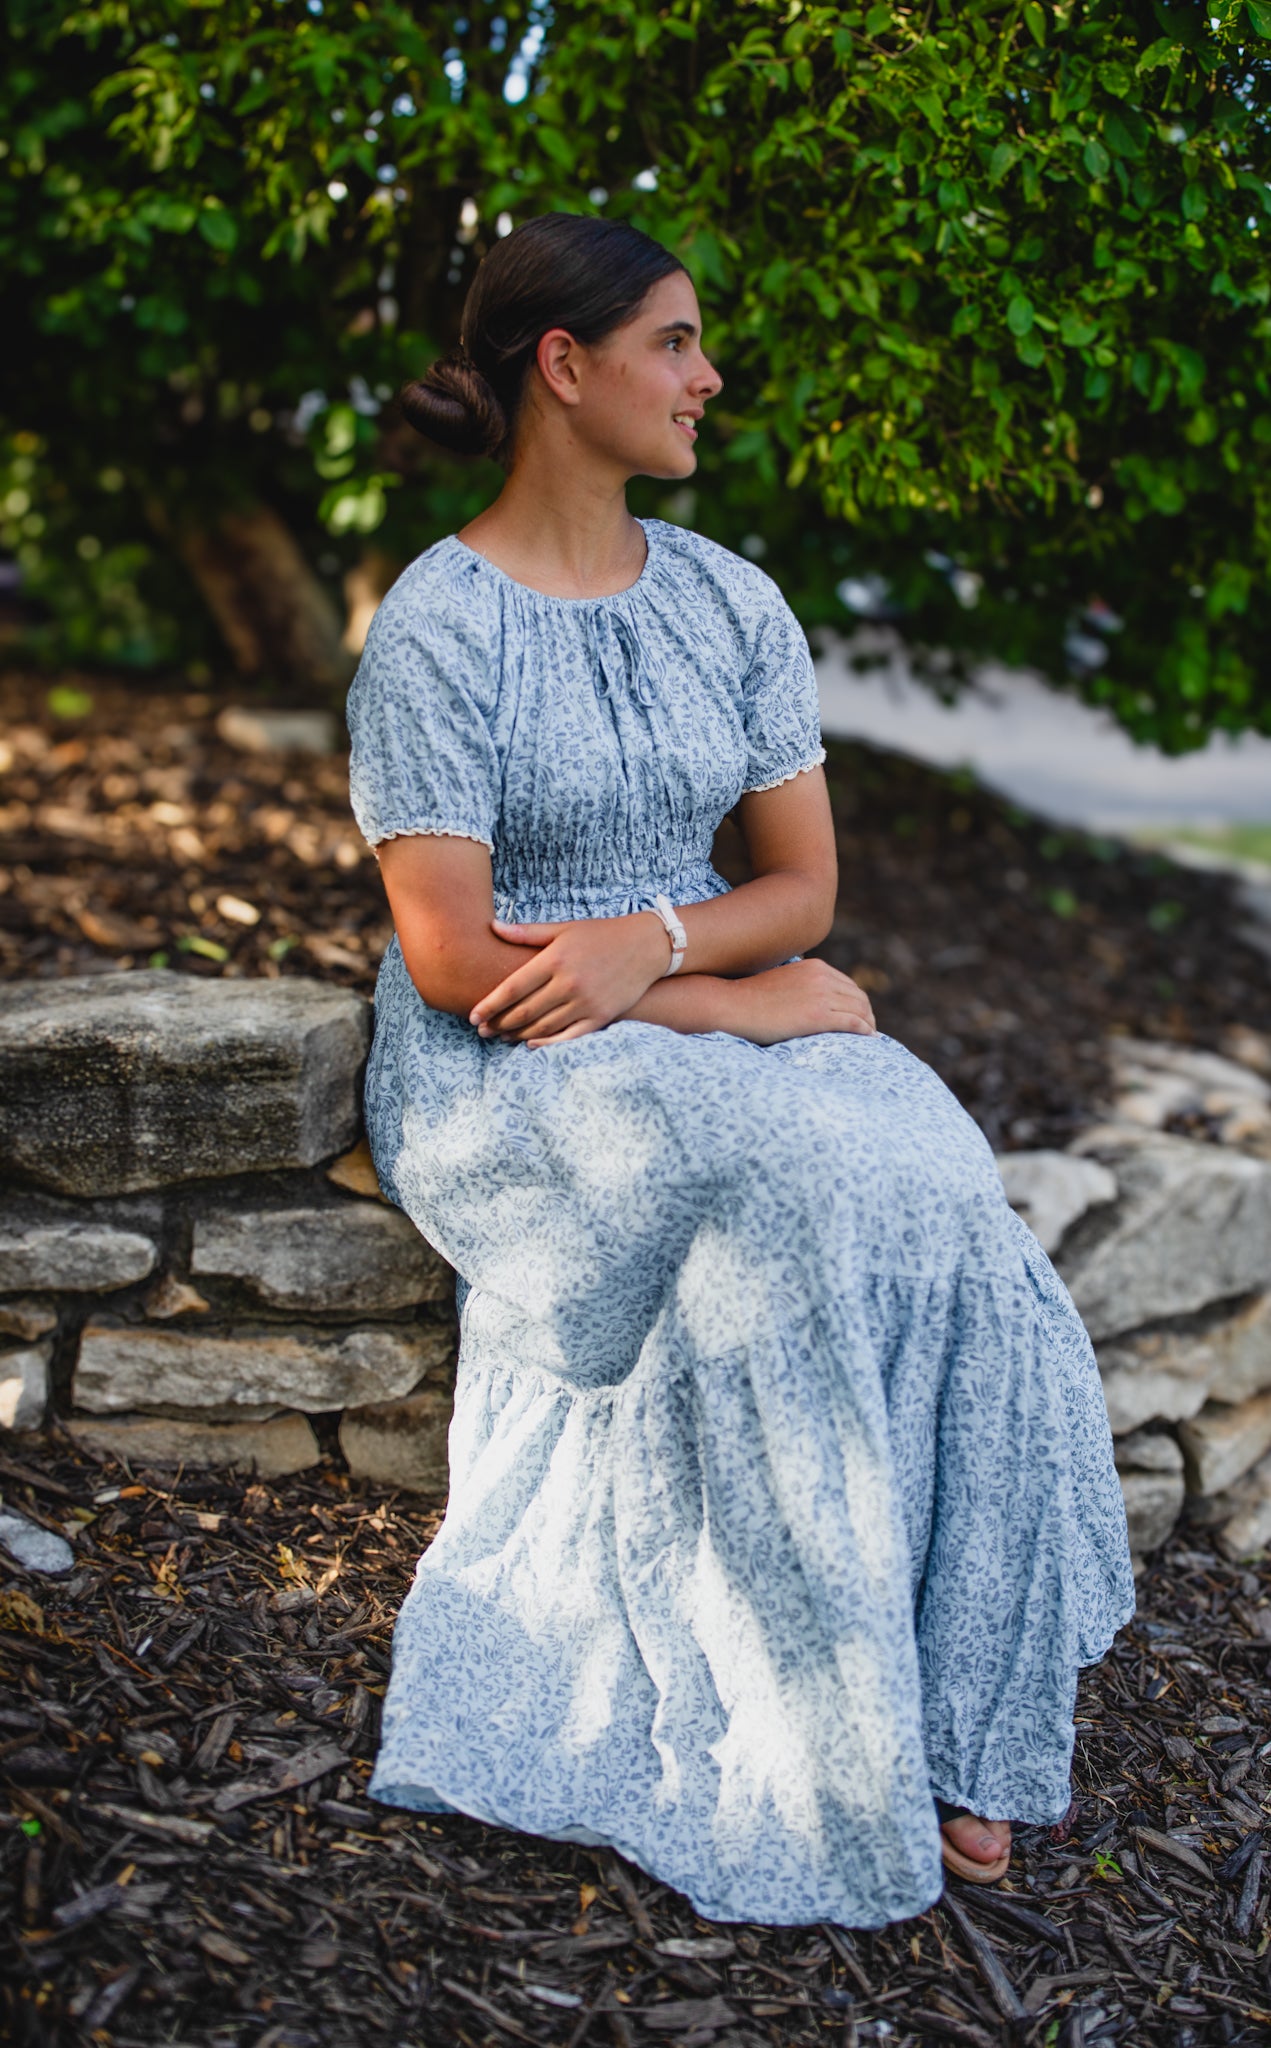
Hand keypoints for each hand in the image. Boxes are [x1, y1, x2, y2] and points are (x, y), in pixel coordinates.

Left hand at [471, 912, 671, 1045]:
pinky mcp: (601, 1017)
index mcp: (555, 959)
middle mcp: (568, 983)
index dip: (489, 1004)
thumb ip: (527, 934)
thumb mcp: (564, 928)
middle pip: (523, 1011)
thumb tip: (492, 927)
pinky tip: (531, 1044)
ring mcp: (586, 1002)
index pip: (512, 987)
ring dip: (517, 1035)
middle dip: (499, 1023)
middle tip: (481, 1031)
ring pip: (542, 1026)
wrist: (647, 946)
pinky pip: (568, 1037)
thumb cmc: (601, 934)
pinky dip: (547, 1043)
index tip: (472, 1015)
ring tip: (501, 1038)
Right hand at [720, 958, 875, 1044]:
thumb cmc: (750, 1000)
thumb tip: (806, 1003)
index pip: (848, 985)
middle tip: (868, 1031)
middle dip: (867, 1014)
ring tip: (869, 1038)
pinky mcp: (817, 1015)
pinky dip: (864, 1031)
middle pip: (859, 997)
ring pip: (860, 1010)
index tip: (859, 1017)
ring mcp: (820, 995)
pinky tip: (868, 1040)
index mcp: (815, 967)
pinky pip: (852, 1023)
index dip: (857, 1003)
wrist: (731, 1005)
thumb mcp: (781, 982)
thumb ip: (800, 986)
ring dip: (869, 1024)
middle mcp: (822, 977)